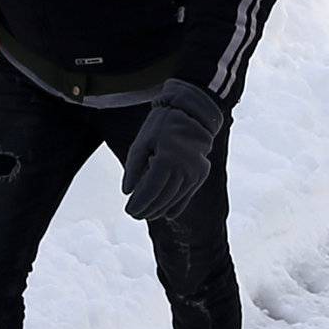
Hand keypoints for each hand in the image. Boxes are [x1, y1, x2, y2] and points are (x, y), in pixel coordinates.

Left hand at [121, 80, 222, 222]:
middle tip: (135, 215)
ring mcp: (195, 172)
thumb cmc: (161, 126)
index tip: (128, 210)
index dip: (139, 203)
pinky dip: (177, 205)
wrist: (191, 114)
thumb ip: (133, 167)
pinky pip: (187, 194)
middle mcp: (183, 168)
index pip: (150, 190)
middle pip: (163, 197)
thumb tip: (127, 192)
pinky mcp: (201, 173)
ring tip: (148, 214)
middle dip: (148, 209)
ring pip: (175, 198)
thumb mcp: (142, 142)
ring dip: (161, 209)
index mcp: (166, 159)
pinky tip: (167, 214)